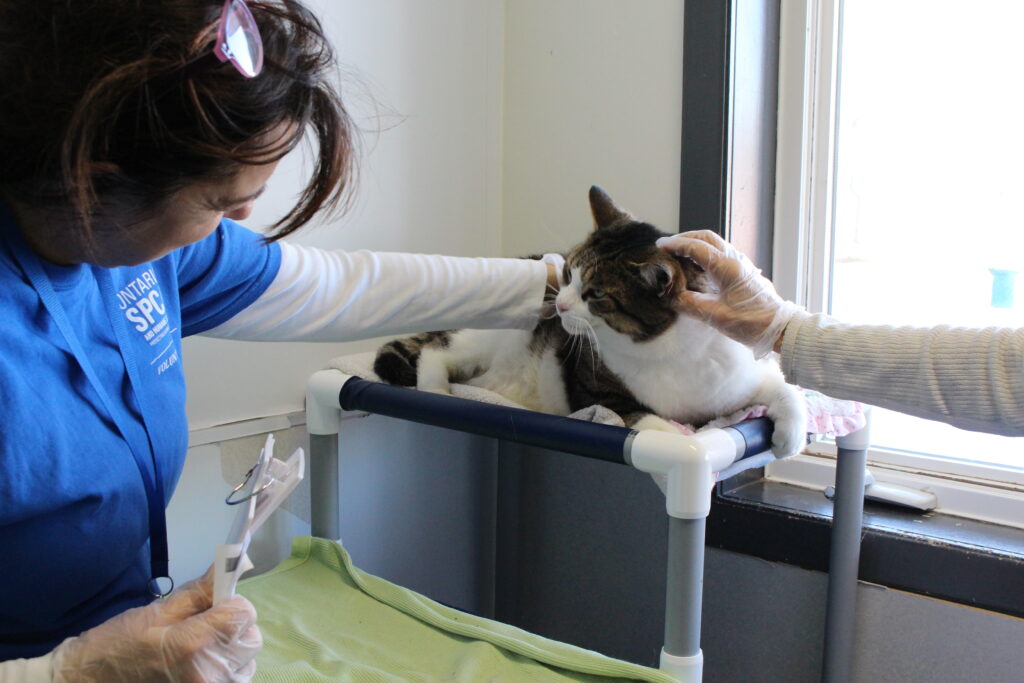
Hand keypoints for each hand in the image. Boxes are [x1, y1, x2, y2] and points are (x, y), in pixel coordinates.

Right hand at [52, 568, 261, 682]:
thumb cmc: (119, 644)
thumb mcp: (158, 610)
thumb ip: (199, 591)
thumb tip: (228, 567)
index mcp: (196, 644)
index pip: (244, 613)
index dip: (231, 603)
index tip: (213, 605)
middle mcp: (210, 672)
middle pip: (252, 638)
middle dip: (235, 626)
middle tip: (205, 625)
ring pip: (247, 661)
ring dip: (233, 650)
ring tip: (202, 648)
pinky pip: (234, 680)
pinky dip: (226, 670)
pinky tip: (201, 664)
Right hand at [656, 230, 800, 357]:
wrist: (779, 328)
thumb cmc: (751, 323)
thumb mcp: (715, 316)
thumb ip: (690, 304)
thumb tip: (670, 297)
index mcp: (727, 267)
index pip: (696, 247)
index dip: (676, 245)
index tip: (660, 246)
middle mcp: (735, 260)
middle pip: (707, 237)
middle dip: (685, 238)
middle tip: (668, 245)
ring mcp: (741, 264)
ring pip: (715, 243)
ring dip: (696, 244)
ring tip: (679, 254)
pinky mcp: (743, 271)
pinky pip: (721, 253)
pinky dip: (705, 253)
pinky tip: (696, 265)